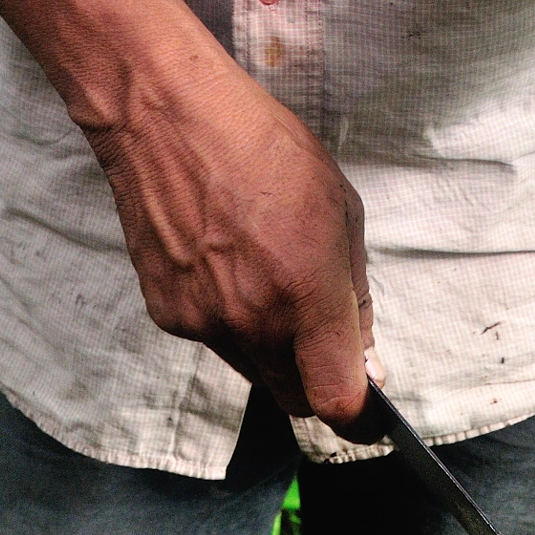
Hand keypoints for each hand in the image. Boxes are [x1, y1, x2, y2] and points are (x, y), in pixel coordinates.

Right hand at [84, 56, 375, 437]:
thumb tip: (362, 352)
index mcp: (306, 294)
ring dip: (272, 348)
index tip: (369, 416)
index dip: (359, 418)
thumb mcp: (339, 208)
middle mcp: (253, 321)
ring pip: (254, 370)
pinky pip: (214, 340)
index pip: (336, 400)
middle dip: (315, 380)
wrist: (165, 115)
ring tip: (265, 278)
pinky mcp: (169, 316)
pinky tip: (224, 265)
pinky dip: (228, 320)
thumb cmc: (260, 146)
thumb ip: (352, 294)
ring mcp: (206, 323)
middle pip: (295, 398)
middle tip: (321, 341)